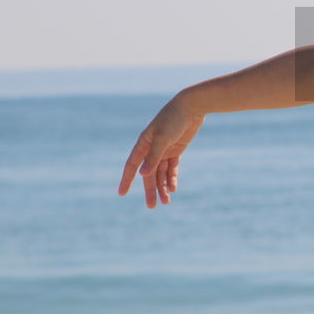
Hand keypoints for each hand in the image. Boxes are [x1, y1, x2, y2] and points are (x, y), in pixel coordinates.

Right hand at [117, 93, 206, 208]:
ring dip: (163, 187)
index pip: (132, 165)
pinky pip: (171, 168)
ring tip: (166, 202)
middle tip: (151, 207)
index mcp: (143, 144)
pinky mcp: (176, 150)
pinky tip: (173, 189)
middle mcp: (152, 148)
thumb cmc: (174, 119)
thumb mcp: (163, 139)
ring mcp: (164, 149)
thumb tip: (142, 175)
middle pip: (149, 174)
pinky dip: (172, 178)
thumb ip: (153, 157)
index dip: (127, 180)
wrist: (191, 106)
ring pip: (161, 173)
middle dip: (150, 190)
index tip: (122, 193)